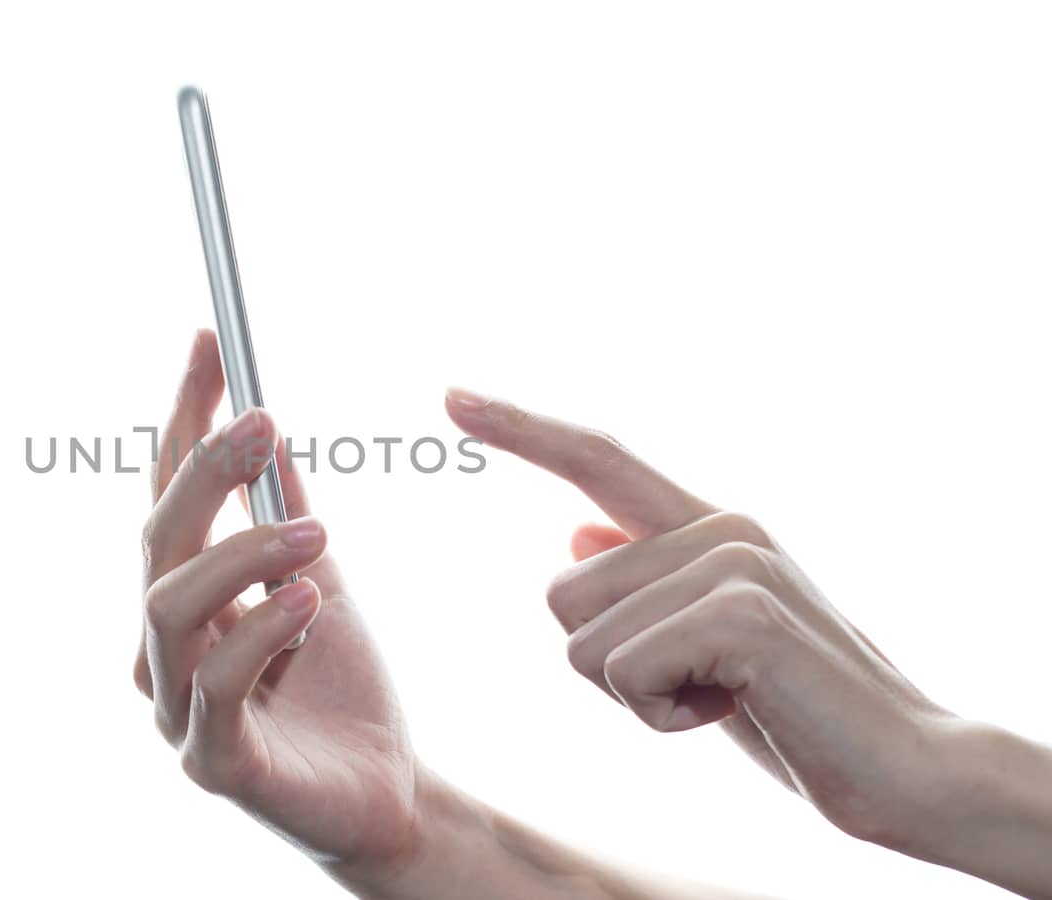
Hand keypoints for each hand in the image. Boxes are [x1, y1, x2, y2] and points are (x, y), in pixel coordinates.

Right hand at [132, 331, 418, 870]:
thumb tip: (267, 426)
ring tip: (315, 530)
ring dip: (239, 553)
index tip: (212, 341)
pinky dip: (258, 633)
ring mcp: (177, 708)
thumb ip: (285, 516)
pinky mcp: (213, 763)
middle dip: (204, 472)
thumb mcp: (319, 582)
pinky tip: (309, 601)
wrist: (384, 794)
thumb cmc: (338, 690)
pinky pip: (217, 688)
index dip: (184, 418)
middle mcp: (163, 647)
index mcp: (184, 599)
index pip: (167, 495)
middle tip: (263, 421)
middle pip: (155, 542)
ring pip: (170, 607)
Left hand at [443, 387, 954, 850]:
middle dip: (606, 666)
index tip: (452, 396)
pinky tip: (733, 713)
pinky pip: (620, 672)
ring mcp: (732, 560)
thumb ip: (646, 587)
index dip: (521, 428)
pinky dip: (658, 715)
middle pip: (559, 594)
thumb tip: (573, 536)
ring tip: (725, 699)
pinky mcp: (739, 612)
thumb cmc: (796, 711)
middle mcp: (718, 526)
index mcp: (707, 527)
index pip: (597, 459)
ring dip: (637, 696)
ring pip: (580, 640)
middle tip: (700, 688)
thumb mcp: (705, 644)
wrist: (907, 768)